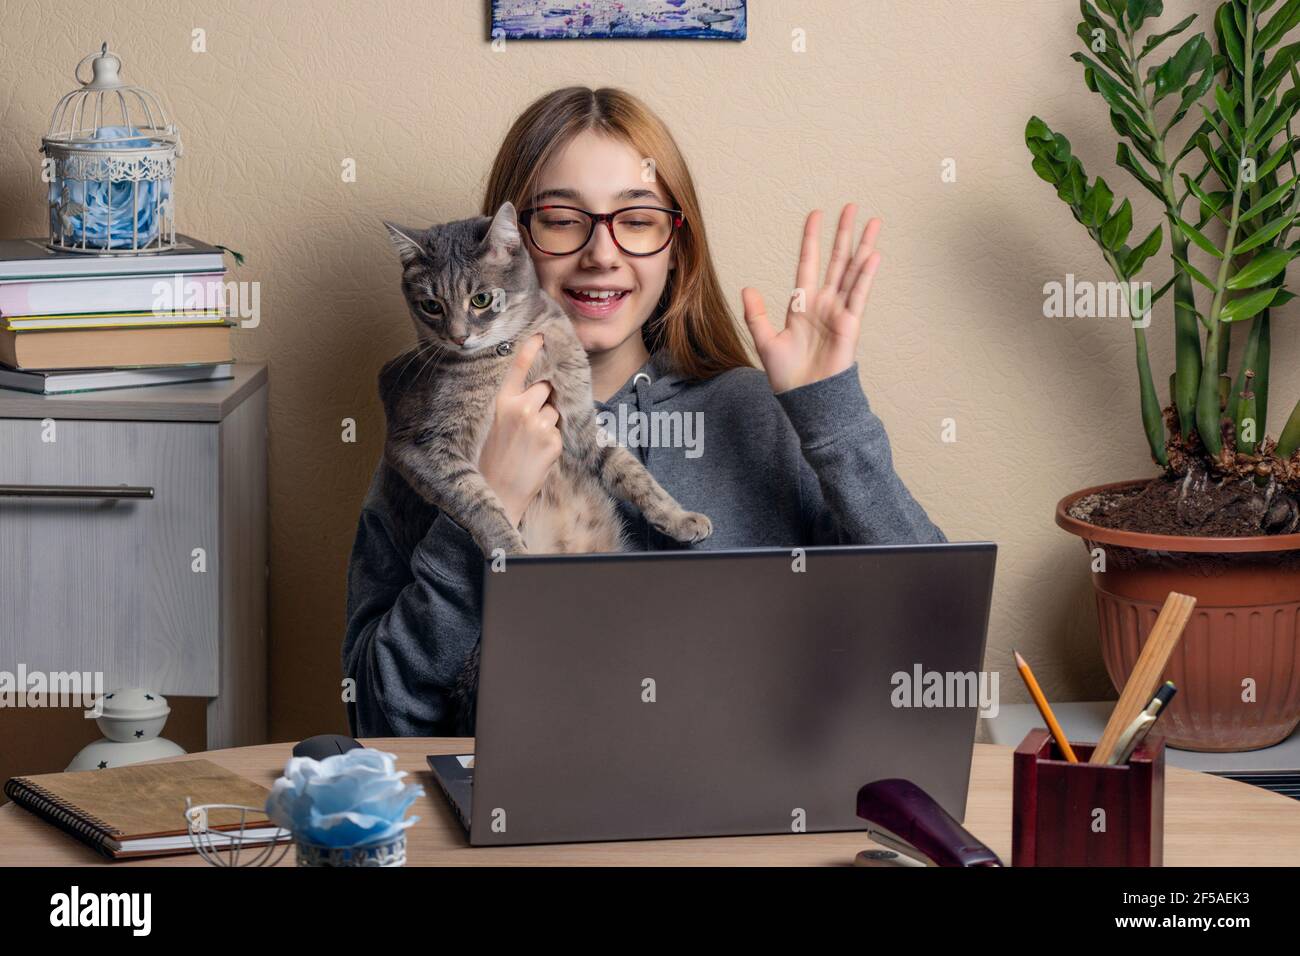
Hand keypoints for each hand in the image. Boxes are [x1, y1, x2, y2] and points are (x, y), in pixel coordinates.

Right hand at [478, 333, 561, 526]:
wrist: (498, 494)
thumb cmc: (492, 461)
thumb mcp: (494, 426)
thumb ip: (513, 406)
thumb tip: (541, 392)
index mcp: (501, 403)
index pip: (519, 368)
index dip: (531, 349)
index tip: (542, 335)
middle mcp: (520, 408)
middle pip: (545, 387)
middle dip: (545, 397)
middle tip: (531, 419)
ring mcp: (538, 424)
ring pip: (554, 410)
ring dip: (549, 421)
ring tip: (530, 443)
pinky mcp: (553, 440)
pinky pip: (559, 432)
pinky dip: (553, 441)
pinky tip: (537, 455)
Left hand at [741, 205, 881, 393]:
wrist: (806, 399)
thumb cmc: (787, 375)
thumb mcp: (765, 341)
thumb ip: (757, 314)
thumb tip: (747, 289)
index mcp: (802, 304)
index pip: (809, 262)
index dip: (811, 239)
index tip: (816, 214)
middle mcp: (824, 303)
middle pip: (836, 260)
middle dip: (844, 233)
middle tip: (852, 207)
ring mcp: (839, 312)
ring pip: (853, 271)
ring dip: (862, 246)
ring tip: (872, 221)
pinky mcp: (851, 324)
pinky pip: (859, 294)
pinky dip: (866, 274)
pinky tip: (872, 254)